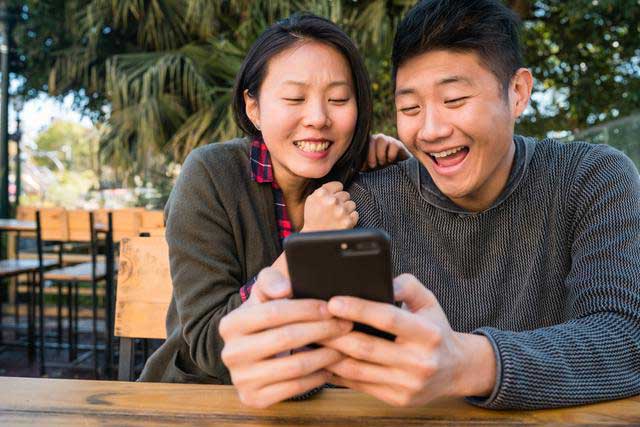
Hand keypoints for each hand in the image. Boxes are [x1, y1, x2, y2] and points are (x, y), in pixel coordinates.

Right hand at [219, 268, 352, 407]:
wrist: (251, 355)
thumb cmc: (265, 319)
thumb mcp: (264, 295)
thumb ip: (271, 281)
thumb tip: (284, 289)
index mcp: (230, 324)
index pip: (273, 313)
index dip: (305, 309)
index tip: (330, 308)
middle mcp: (231, 353)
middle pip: (286, 338)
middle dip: (322, 330)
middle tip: (345, 326)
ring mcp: (241, 379)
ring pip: (295, 366)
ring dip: (325, 355)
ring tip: (343, 346)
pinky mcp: (254, 399)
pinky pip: (295, 388)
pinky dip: (317, 377)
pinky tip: (329, 366)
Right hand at [302, 181, 357, 231]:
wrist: (315, 236)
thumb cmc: (313, 219)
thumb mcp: (312, 200)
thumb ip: (323, 190)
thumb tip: (336, 186)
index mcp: (322, 194)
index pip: (338, 185)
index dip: (336, 191)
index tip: (333, 197)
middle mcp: (332, 201)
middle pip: (346, 194)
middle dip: (341, 201)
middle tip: (334, 209)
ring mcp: (341, 211)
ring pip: (352, 204)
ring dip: (346, 209)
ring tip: (338, 216)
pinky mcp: (348, 221)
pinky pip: (355, 214)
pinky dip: (350, 218)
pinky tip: (341, 221)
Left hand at [321, 274, 495, 406]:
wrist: (456, 369)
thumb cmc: (435, 328)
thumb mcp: (428, 301)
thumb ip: (405, 285)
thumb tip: (380, 281)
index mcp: (428, 334)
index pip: (387, 319)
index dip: (358, 309)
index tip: (333, 302)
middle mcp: (419, 362)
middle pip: (365, 347)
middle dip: (333, 333)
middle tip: (311, 321)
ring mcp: (408, 385)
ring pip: (357, 370)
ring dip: (329, 355)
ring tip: (311, 340)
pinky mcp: (397, 399)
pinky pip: (359, 385)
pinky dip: (337, 373)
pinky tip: (323, 360)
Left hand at [363, 133, 410, 170]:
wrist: (397, 171)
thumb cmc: (380, 170)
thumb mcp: (370, 169)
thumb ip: (363, 166)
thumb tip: (355, 168)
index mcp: (369, 144)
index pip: (363, 143)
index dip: (363, 154)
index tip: (363, 167)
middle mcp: (378, 140)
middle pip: (372, 139)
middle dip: (371, 153)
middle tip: (373, 166)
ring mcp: (388, 140)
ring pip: (381, 139)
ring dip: (380, 153)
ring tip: (382, 163)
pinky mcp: (398, 144)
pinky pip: (394, 145)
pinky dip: (391, 154)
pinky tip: (390, 161)